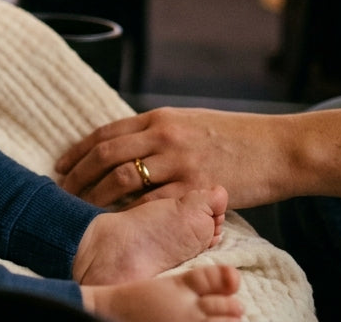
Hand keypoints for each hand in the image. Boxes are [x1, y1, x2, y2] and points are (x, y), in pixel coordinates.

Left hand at [54, 107, 289, 208]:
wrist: (279, 148)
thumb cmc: (235, 137)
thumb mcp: (190, 122)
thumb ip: (157, 131)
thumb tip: (124, 145)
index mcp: (160, 118)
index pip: (106, 133)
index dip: (78, 151)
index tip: (61, 165)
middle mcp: (164, 137)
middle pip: (105, 156)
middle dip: (78, 175)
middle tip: (62, 190)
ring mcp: (179, 162)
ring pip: (121, 179)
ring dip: (95, 196)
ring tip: (82, 208)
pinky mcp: (195, 187)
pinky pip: (151, 202)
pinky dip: (129, 212)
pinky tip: (117, 221)